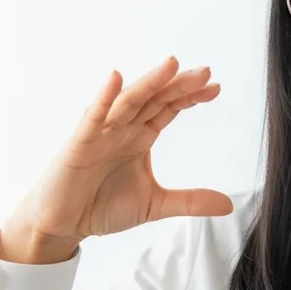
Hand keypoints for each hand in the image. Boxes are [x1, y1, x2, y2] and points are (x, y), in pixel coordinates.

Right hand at [6, 56, 232, 247]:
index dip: (190, 96)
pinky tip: (116, 79)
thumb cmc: (102, 206)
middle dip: (179, 84)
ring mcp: (101, 133)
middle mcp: (123, 129)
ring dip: (150, 82)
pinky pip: (93, 119)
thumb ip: (189, 201)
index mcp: (141, 137)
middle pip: (155, 99)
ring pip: (128, 102)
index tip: (216, 87)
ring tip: (172, 64)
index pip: (169, 108)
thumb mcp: (155, 205)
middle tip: (205, 71)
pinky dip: (104, 99)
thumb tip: (227, 204)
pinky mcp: (80, 145)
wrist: (62, 225)